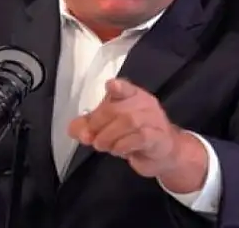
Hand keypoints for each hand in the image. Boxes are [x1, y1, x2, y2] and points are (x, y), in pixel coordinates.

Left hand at [68, 78, 182, 177]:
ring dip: (109, 135)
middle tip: (90, 138)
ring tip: (101, 146)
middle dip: (99, 123)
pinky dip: (123, 145)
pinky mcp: (159, 138)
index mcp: (132, 95)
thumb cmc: (134, 135)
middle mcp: (145, 104)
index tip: (111, 86)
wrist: (164, 153)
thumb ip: (88, 126)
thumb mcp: (109, 127)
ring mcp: (154, 120)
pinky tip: (117, 150)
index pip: (125, 88)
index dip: (118, 87)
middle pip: (118, 109)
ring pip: (129, 122)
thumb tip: (74, 130)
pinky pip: (141, 137)